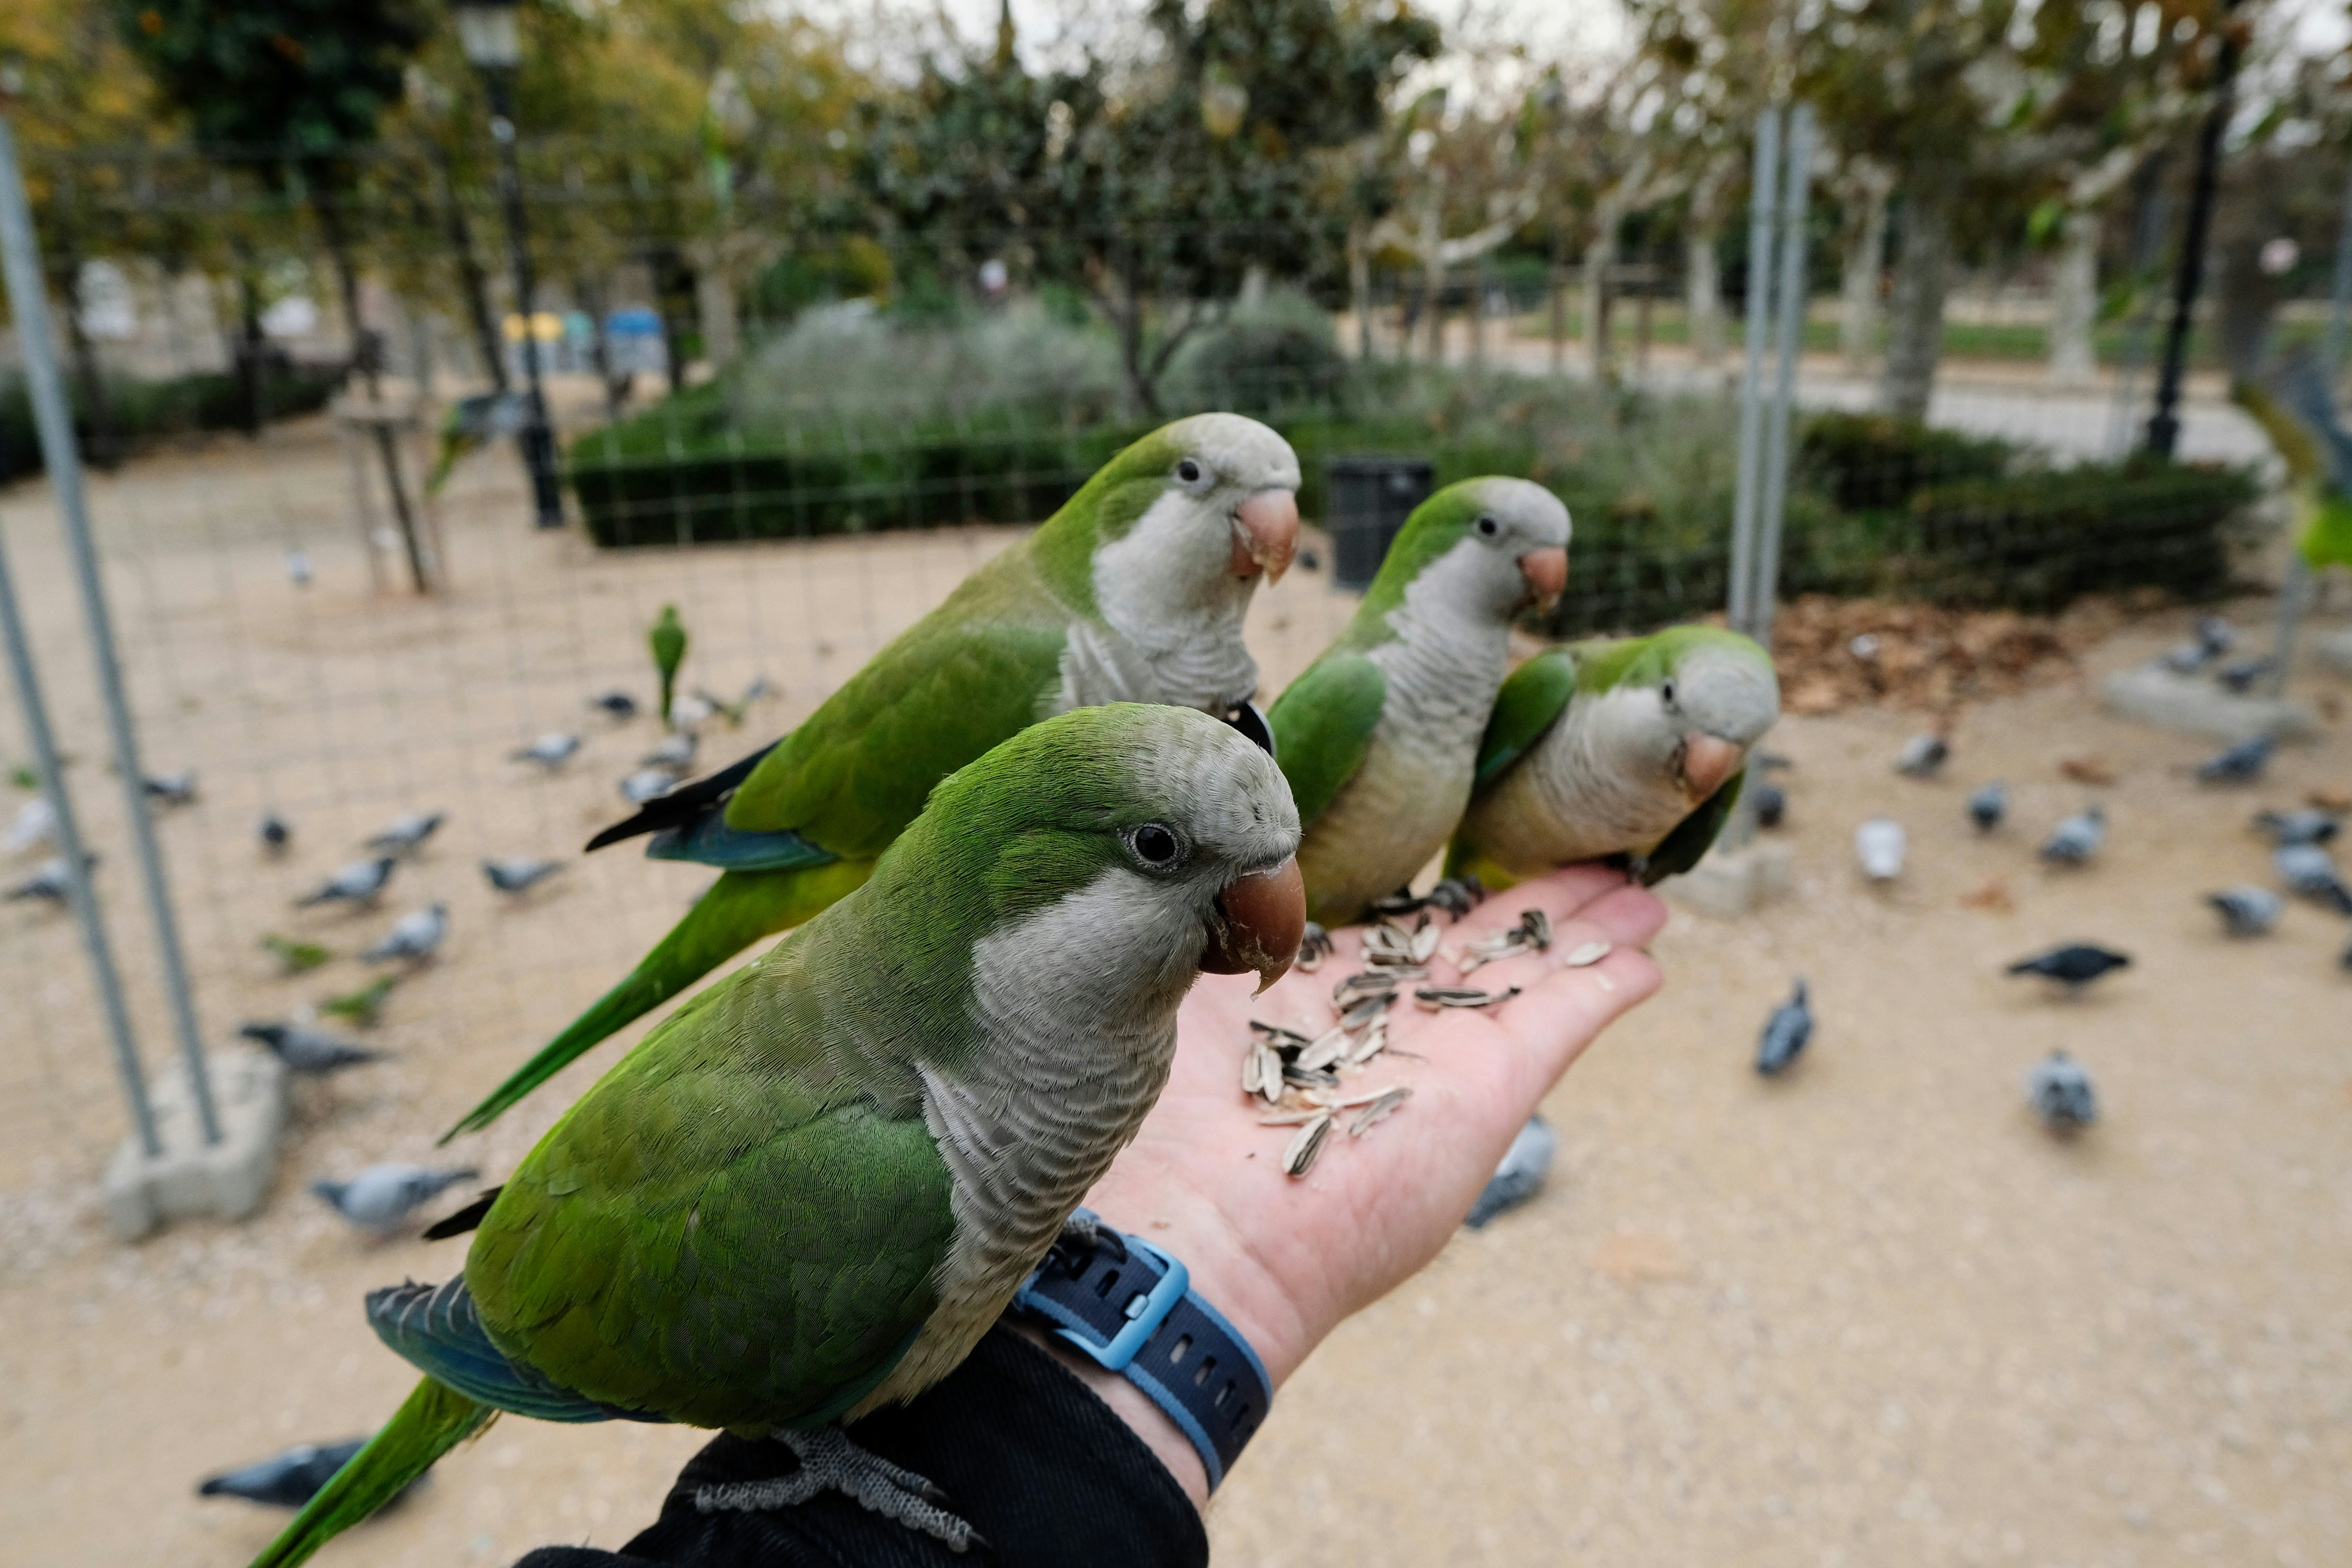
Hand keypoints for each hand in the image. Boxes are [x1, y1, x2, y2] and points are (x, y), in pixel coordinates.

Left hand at [1031, 863, 1668, 1505]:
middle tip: (1600, 866)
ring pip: (1533, 972)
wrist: (1203, 1231)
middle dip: (1543, 906)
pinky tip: (1647, 958)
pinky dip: (1604, 985)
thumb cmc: (1173, 1122)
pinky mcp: (1492, 1088)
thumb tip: (1233, 871)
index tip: (1483, 859)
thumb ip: (1225, 931)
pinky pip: (1563, 1020)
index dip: (1447, 896)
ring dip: (1589, 930)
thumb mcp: (1189, 994)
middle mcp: (1388, 1028)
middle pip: (1483, 947)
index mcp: (1319, 1002)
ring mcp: (1445, 1057)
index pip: (1399, 936)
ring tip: (1643, 893)